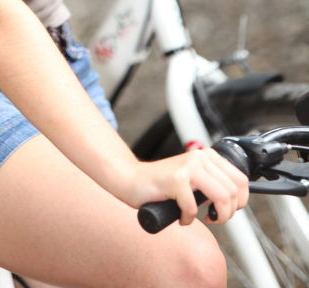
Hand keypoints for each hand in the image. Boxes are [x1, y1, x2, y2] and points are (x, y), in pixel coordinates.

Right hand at [126, 148, 248, 225]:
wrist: (132, 180)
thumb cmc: (163, 184)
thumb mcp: (193, 178)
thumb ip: (213, 182)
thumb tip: (237, 200)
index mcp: (206, 155)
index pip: (241, 179)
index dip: (241, 201)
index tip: (228, 210)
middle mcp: (199, 157)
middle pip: (233, 191)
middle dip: (227, 213)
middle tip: (214, 218)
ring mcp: (187, 167)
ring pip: (221, 197)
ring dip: (216, 217)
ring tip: (205, 219)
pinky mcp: (175, 179)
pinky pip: (193, 208)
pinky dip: (188, 219)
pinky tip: (181, 218)